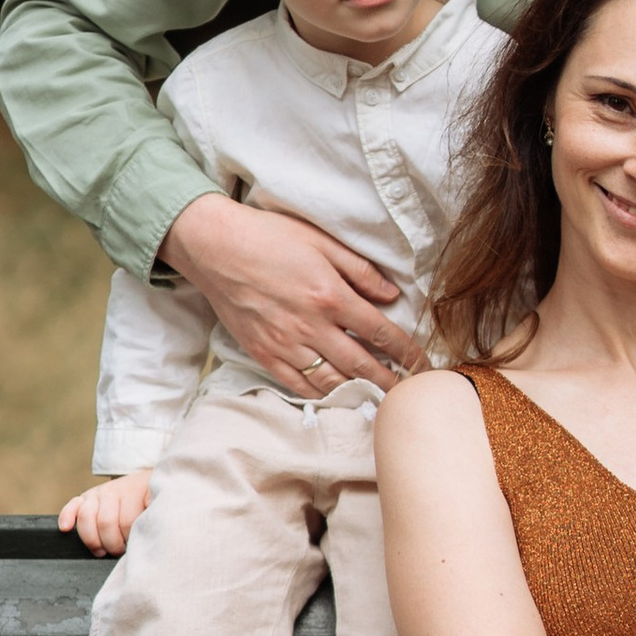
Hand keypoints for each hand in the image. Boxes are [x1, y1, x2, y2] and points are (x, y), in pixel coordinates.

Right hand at [59, 469, 154, 556]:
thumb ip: (155, 518)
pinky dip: (66, 516)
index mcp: (134, 492)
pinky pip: (72, 506)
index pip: (127, 521)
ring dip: (92, 539)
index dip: (128, 539)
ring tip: (102, 551)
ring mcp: (98, 493)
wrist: (146, 483)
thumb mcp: (159, 507)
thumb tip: (151, 532)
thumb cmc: (153, 503)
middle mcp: (113, 491)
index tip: (133, 547)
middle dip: (111, 543)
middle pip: (105, 522)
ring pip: (86, 516)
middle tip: (119, 551)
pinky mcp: (85, 497)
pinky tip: (65, 528)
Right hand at [163, 193, 417, 397]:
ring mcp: (285, 343)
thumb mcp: (320, 241)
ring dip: (358, 393)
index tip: (422, 364)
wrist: (214, 246)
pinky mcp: (263, 353)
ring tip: (377, 399)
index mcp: (330, 295)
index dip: (406, 352)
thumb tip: (391, 294)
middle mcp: (310, 325)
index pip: (380, 332)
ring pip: (331, 381)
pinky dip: (321, 394)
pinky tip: (336, 396)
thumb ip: (359, 270)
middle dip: (389, 382)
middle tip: (408, 394)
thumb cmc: (268, 236)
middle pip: (361, 365)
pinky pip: (297, 384)